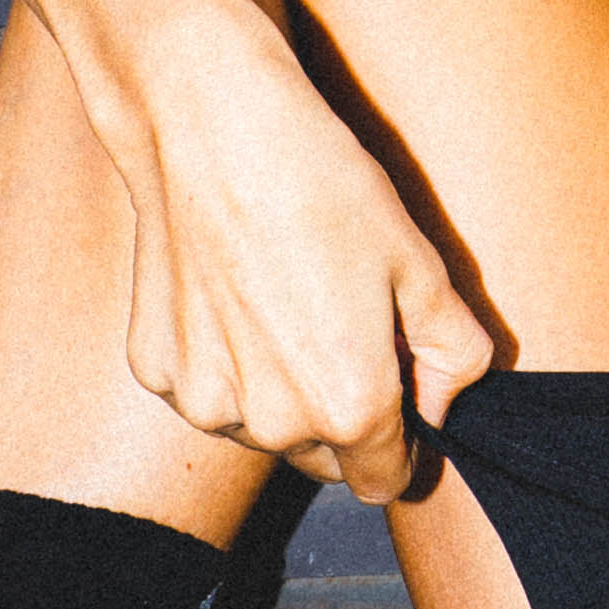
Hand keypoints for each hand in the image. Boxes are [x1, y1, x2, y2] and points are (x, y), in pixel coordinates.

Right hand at [99, 0, 493, 503]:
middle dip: (340, 416)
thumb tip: (443, 405)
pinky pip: (206, 392)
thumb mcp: (422, 265)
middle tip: (342, 329)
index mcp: (348, 407)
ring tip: (284, 302)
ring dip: (278, 393)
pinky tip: (231, 293)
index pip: (382, 481)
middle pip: (321, 458)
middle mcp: (271, 424)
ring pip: (260, 428)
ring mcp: (203, 401)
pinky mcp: (156, 369)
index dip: (400, 445)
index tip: (398, 398)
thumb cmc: (325, 188)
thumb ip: (452, 356)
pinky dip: (223, 363)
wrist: (212, 127)